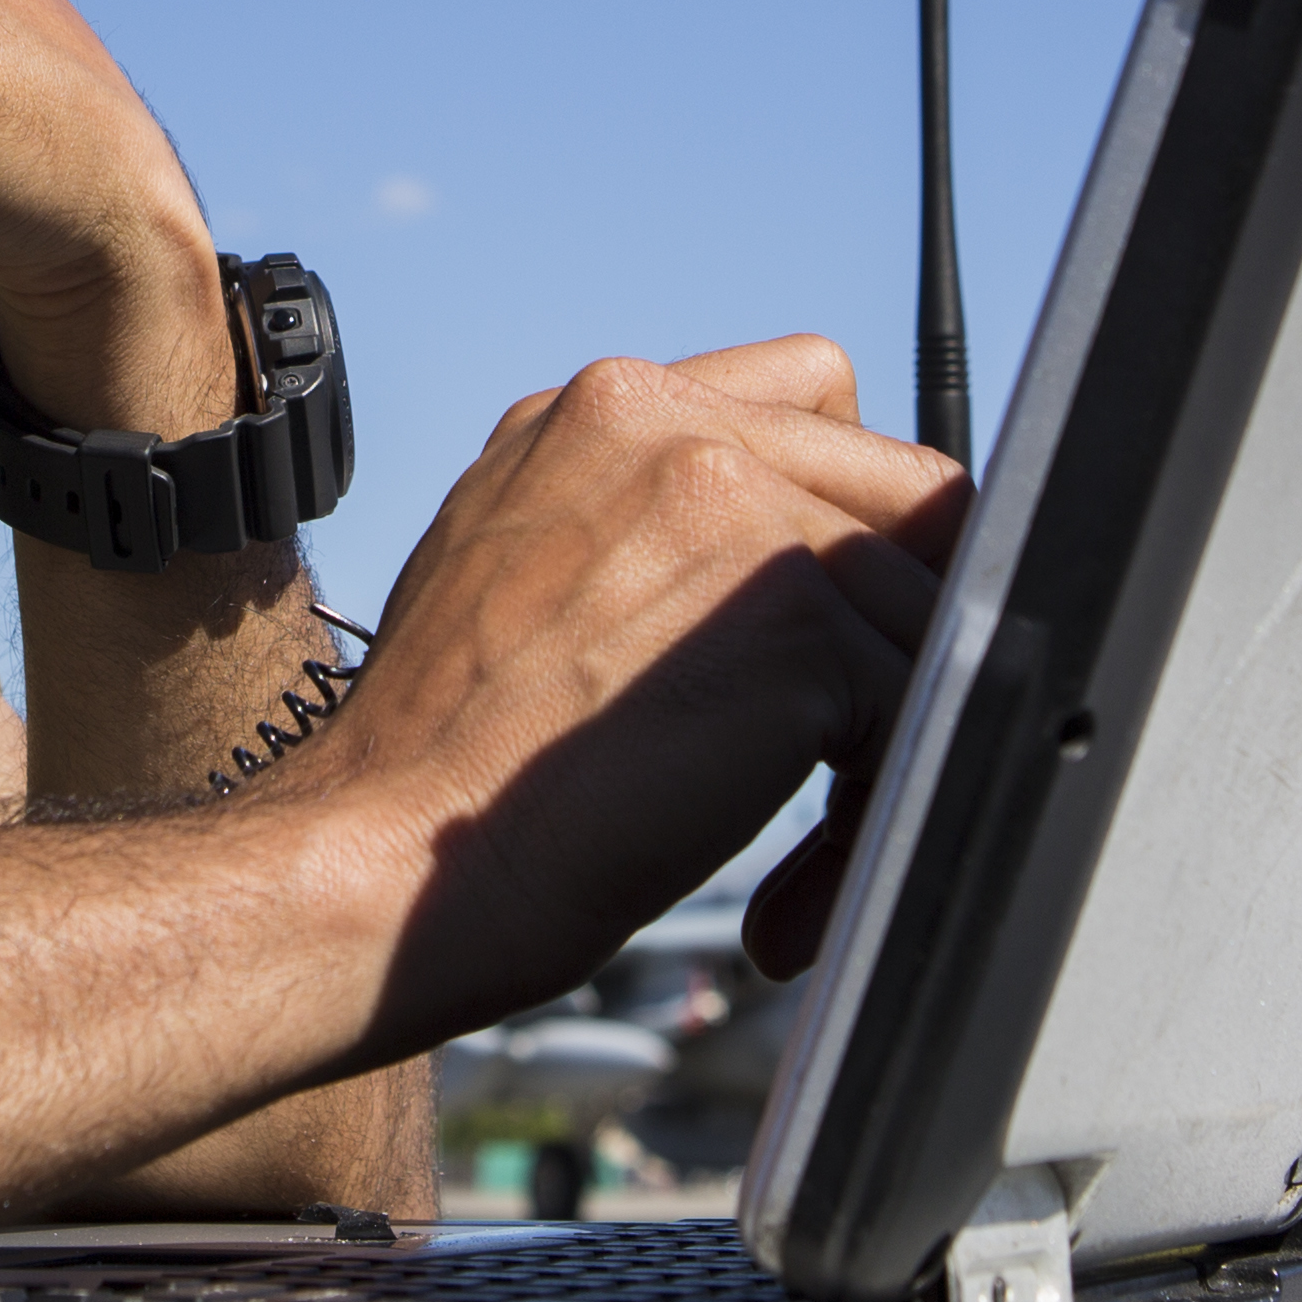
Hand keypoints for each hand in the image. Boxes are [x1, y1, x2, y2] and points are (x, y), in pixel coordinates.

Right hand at [288, 337, 969, 1055]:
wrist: (377, 857)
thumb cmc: (444, 768)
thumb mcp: (523, 575)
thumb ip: (648, 531)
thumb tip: (780, 569)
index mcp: (601, 411)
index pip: (812, 401)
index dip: (848, 523)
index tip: (833, 636)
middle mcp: (665, 423)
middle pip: (903, 486)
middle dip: (904, 627)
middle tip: (856, 749)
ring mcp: (733, 504)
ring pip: (924, 613)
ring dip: (893, 743)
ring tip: (809, 858)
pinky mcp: (792, 611)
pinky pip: (924, 710)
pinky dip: (873, 822)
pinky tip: (789, 901)